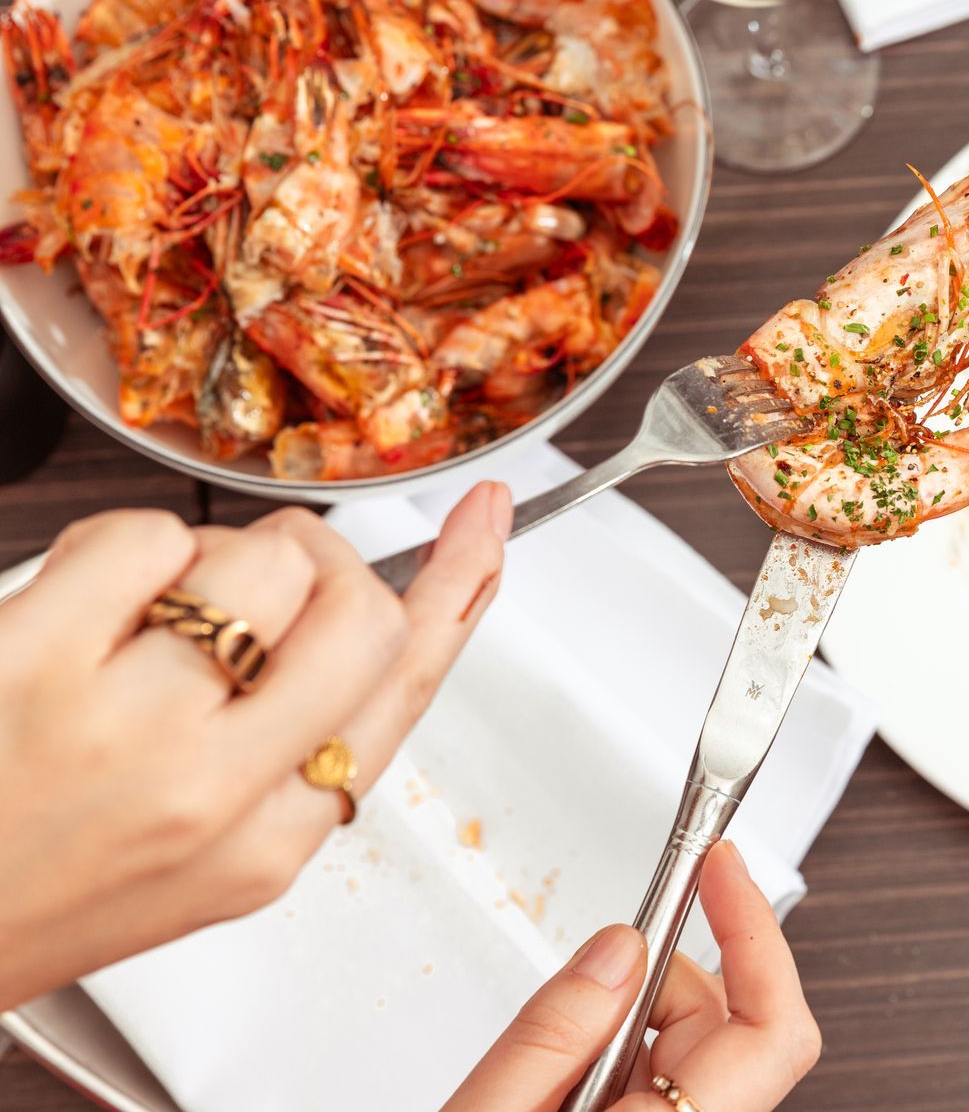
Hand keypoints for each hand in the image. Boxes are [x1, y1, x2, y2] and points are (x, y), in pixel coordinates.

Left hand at [0, 485, 509, 1008]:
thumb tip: (372, 622)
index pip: (407, 689)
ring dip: (216, 557)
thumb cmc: (39, 887)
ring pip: (263, 559)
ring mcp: (124, 724)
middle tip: (270, 580)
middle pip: (363, 613)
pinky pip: (147, 535)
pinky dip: (127, 546)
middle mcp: (213, 792)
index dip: (461, 586)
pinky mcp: (30, 658)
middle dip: (327, 566)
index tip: (484, 521)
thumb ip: (301, 756)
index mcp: (269, 846)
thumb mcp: (210, 861)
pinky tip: (91, 607)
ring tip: (155, 618)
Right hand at [446, 841, 820, 1111]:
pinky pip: (665, 1090)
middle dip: (665, 984)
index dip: (759, 934)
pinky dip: (622, 1064)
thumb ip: (552, 1033)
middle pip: (730, 1028)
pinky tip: (561, 1091)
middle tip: (583, 996)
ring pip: (696, 1056)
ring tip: (548, 1075)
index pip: (771, 1029)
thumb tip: (620, 949)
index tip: (721, 868)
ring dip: (632, 1030)